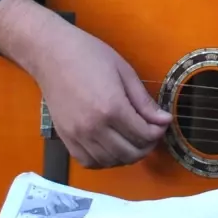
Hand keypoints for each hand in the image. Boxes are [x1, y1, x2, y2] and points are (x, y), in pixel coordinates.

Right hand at [0, 0, 170, 168]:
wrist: (53, 55)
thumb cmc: (91, 56)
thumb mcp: (125, 73)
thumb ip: (144, 101)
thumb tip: (164, 120)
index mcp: (112, 108)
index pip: (143, 134)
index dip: (158, 133)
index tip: (163, 124)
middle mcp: (94, 127)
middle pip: (129, 153)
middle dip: (147, 146)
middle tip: (152, 134)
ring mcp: (77, 136)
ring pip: (110, 161)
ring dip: (127, 156)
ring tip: (135, 141)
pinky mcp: (65, 139)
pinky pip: (88, 162)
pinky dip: (105, 161)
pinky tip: (113, 148)